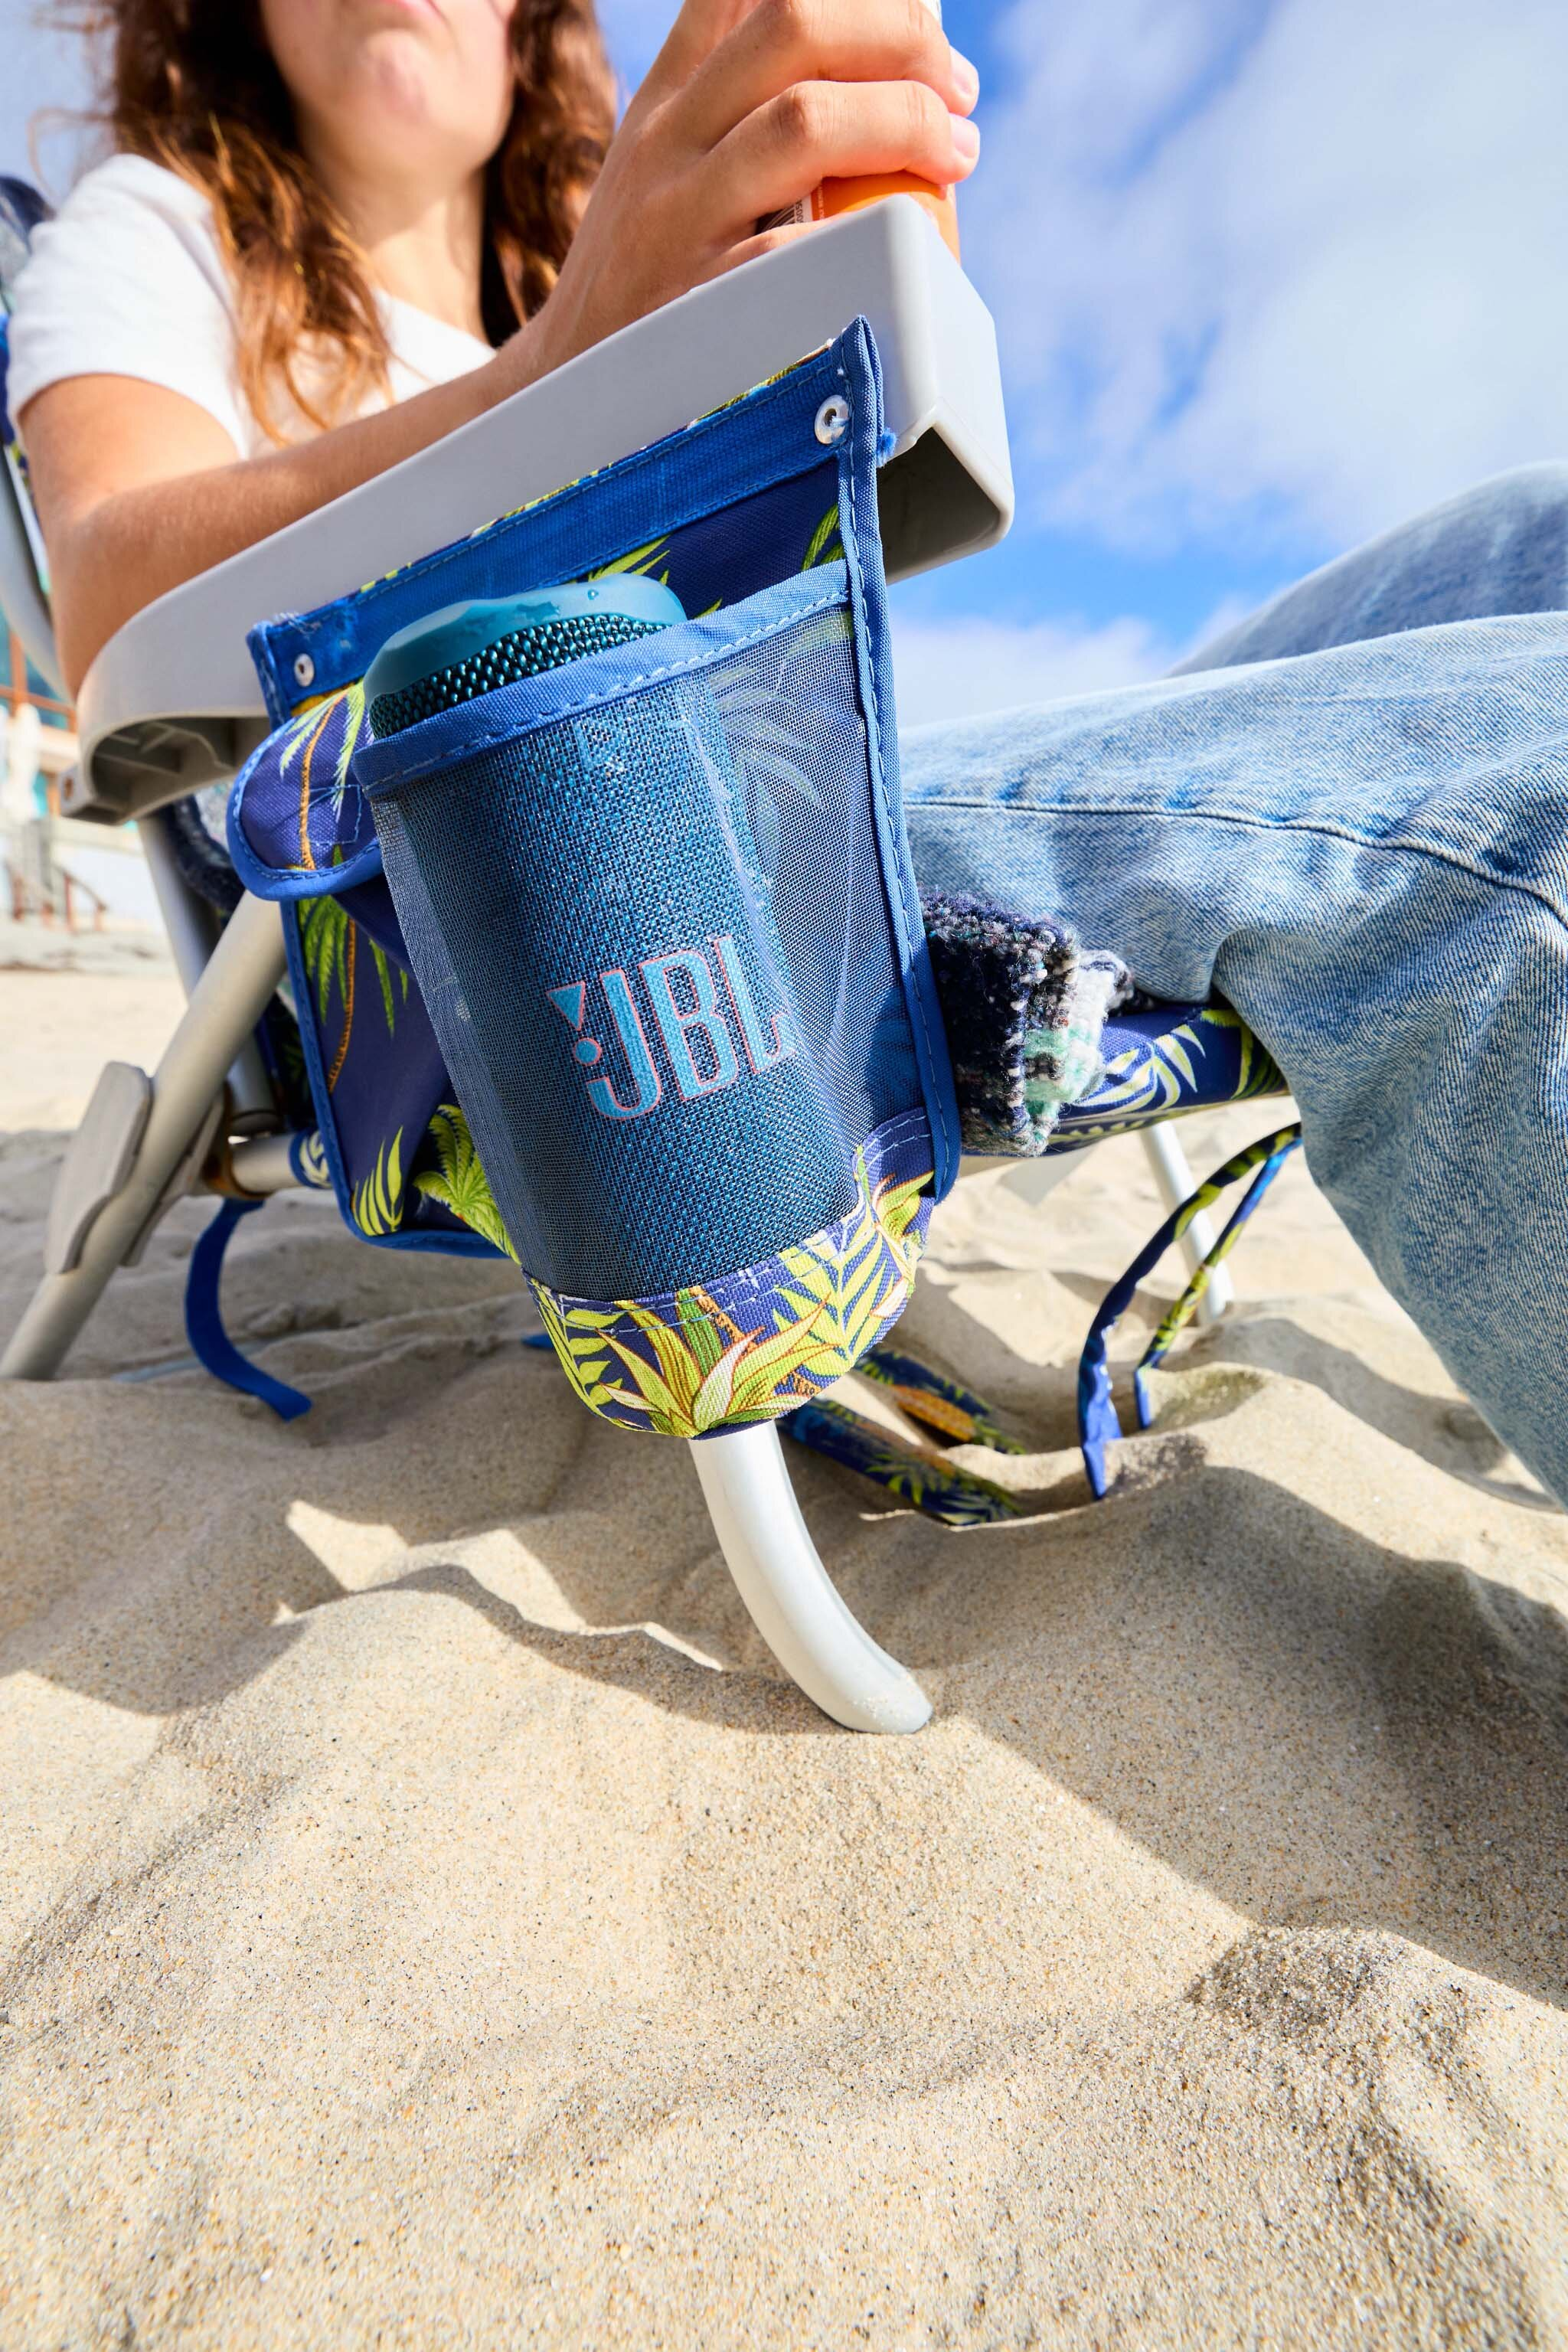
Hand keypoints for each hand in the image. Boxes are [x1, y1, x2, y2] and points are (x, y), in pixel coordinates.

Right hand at [510, 0, 979, 384]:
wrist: (561, 395)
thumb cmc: (645, 282)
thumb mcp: (667, 171)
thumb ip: (735, 109)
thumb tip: (856, 69)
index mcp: (669, 98)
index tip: (919, 9)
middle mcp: (668, 140)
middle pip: (792, 22)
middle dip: (901, 38)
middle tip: (957, 90)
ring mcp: (678, 219)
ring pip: (803, 119)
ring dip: (905, 122)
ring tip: (955, 155)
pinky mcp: (694, 302)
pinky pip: (792, 248)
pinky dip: (866, 235)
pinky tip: (911, 245)